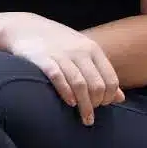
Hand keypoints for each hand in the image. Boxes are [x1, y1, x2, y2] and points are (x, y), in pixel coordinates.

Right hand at [0, 14, 123, 125]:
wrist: (25, 28)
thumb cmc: (58, 44)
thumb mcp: (83, 53)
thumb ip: (101, 73)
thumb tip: (121, 98)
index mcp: (92, 49)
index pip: (111, 80)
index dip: (109, 97)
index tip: (102, 106)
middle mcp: (79, 51)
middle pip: (97, 85)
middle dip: (97, 104)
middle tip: (91, 115)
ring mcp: (61, 55)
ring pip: (80, 85)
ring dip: (85, 106)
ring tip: (85, 120)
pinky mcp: (43, 59)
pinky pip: (58, 78)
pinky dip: (66, 92)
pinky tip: (70, 103)